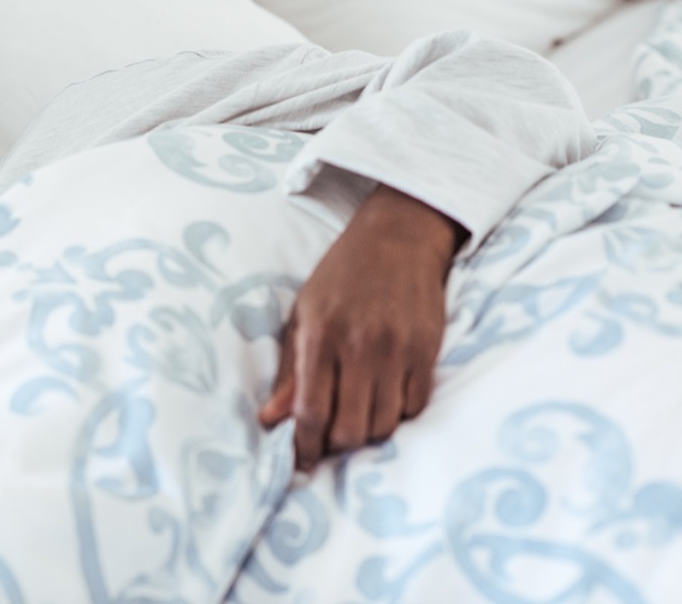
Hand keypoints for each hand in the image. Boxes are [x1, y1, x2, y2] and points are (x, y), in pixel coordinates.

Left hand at [259, 184, 466, 470]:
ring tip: (355, 418)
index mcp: (321, 335)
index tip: (299, 460)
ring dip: (367, 433)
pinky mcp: (428, 351)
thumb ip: (290, 371)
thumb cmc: (341, 276)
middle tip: (328, 438)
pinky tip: (383, 399)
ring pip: (385, 424)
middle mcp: (361, 346)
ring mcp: (398, 350)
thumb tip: (270, 420)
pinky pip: (415, 407)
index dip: (304, 446)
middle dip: (336, 445)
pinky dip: (398, 414)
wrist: (398, 238)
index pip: (311, 411)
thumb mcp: (303, 313)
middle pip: (351, 429)